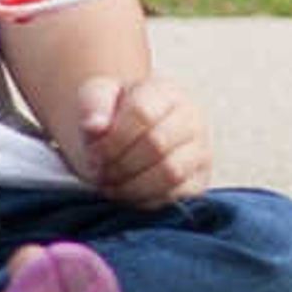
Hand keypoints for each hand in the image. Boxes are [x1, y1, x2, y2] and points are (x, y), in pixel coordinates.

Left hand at [65, 72, 210, 204]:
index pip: (142, 114)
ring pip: (170, 172)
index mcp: (166, 91)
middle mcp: (191, 117)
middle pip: (157, 144)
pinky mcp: (199, 180)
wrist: (132, 134)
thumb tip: (94, 126)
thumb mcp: (97, 98)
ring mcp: (200, 149)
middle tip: (99, 173)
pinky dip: (145, 200)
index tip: (92, 154)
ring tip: (111, 185)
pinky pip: (176, 196)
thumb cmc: (114, 115)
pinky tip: (128, 193)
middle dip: (120, 165)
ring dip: (132, 186)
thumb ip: (93, 105)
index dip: (113, 140)